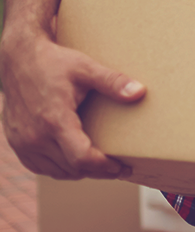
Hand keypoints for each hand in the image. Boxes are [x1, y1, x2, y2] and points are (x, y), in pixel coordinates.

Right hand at [0, 26, 144, 178]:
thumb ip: (113, 82)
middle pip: (72, 168)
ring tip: (101, 165)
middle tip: (120, 168)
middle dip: (98, 172)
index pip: (81, 158)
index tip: (123, 167)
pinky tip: (75, 161)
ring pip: (57, 171)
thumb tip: (140, 92)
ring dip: (80, 172)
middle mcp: (35, 136)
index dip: (104, 167)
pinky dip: (60, 168)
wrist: (18, 60)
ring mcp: (23, 142)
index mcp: (54, 120)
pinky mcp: (16, 143)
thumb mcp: (86, 68)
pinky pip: (40, 167)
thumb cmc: (53, 62)